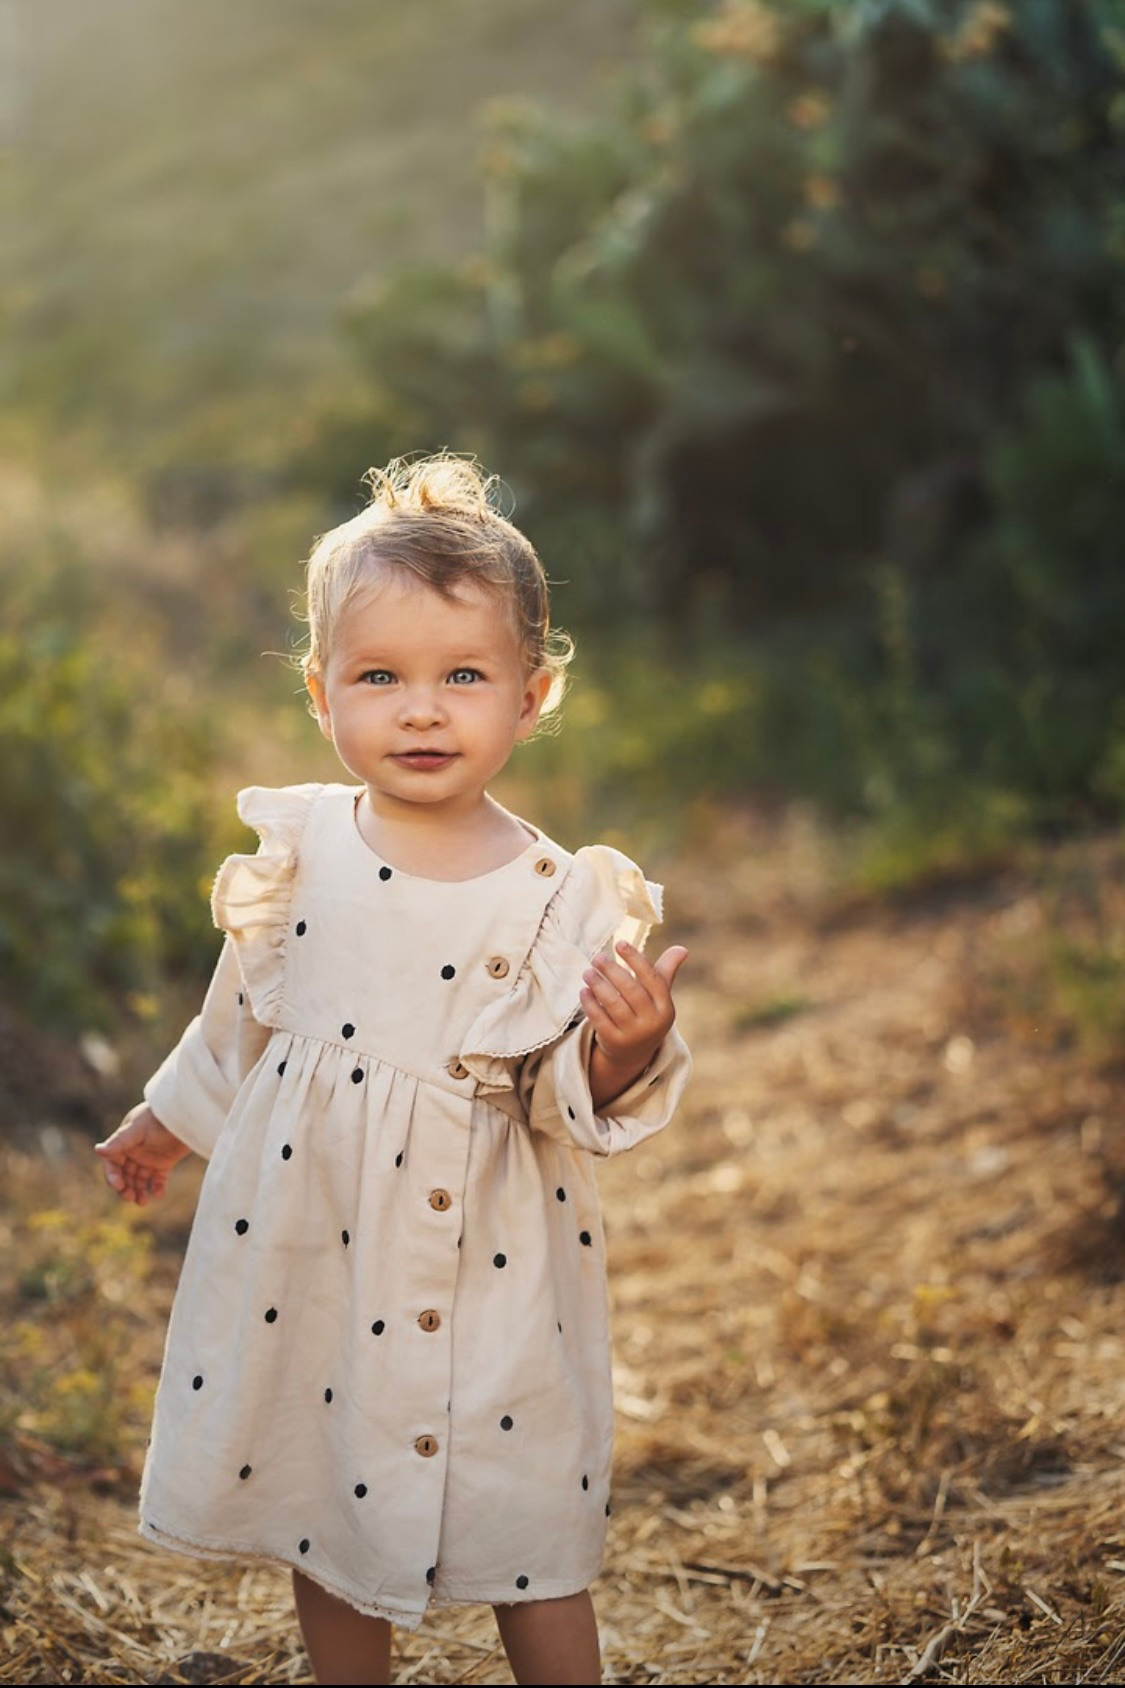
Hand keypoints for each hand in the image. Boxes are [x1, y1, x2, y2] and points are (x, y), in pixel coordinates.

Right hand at [94, 1104, 191, 1204]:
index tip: (120, 1187)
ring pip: (139, 1180)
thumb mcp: (137, 1130)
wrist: (186, 1113)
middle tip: (131, 1198)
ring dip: (139, 1191)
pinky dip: (157, 1188)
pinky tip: (158, 1194)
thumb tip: (97, 1149)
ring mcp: (148, 1158)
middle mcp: (134, 1152)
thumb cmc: (158, 1117)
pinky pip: (157, 1180)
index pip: (112, 1165)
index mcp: (123, 1144)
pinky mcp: (164, 1163)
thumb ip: (119, 1142)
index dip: (113, 1177)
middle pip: (125, 1176)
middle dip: (126, 1188)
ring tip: (142, 1202)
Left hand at [582, 940, 687, 1109]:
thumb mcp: (658, 997)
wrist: (633, 1054)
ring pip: (614, 1004)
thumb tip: (682, 949)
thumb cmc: (646, 1014)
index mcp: (665, 1007)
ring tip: (587, 972)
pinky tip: (583, 991)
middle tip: (598, 957)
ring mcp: (633, 1035)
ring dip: (598, 985)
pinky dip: (590, 1003)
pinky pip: (599, 1019)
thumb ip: (665, 971)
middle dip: (612, 971)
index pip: (652, 978)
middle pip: (631, 990)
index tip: (620, 943)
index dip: (636, 959)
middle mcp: (652, 1022)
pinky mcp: (614, 1043)